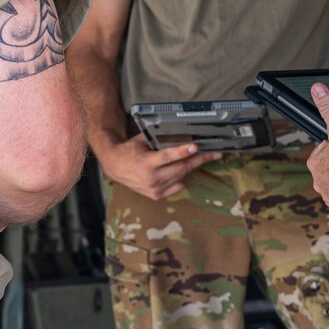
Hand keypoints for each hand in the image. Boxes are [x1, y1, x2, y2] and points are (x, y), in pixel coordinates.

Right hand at [94, 132, 219, 201]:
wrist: (115, 167)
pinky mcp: (156, 195)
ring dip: (193, 167)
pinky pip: (177, 186)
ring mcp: (154, 188)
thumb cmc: (129, 151)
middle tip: (213, 154)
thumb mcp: (142, 141)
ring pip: (181, 177)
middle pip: (181, 168)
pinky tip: (185, 170)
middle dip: (199, 159)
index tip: (196, 146)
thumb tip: (179, 133)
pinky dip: (182, 178)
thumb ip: (159, 139)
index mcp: (146, 163)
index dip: (183, 151)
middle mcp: (151, 178)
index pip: (169, 156)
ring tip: (203, 158)